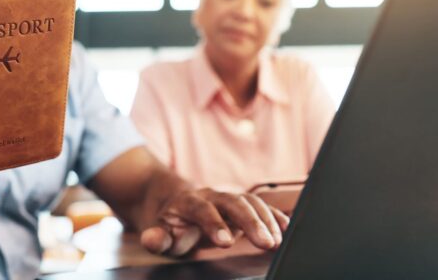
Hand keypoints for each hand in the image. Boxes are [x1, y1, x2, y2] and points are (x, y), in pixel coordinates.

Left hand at [140, 188, 289, 256]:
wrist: (178, 202)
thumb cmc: (172, 223)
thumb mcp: (160, 232)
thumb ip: (157, 238)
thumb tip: (151, 239)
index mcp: (189, 202)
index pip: (202, 210)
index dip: (214, 224)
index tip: (225, 242)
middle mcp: (212, 195)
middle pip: (233, 202)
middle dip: (250, 222)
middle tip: (265, 242)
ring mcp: (228, 198)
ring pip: (250, 202)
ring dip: (265, 220)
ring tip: (276, 241)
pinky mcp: (242, 205)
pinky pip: (260, 206)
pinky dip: (273, 215)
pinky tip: (285, 227)